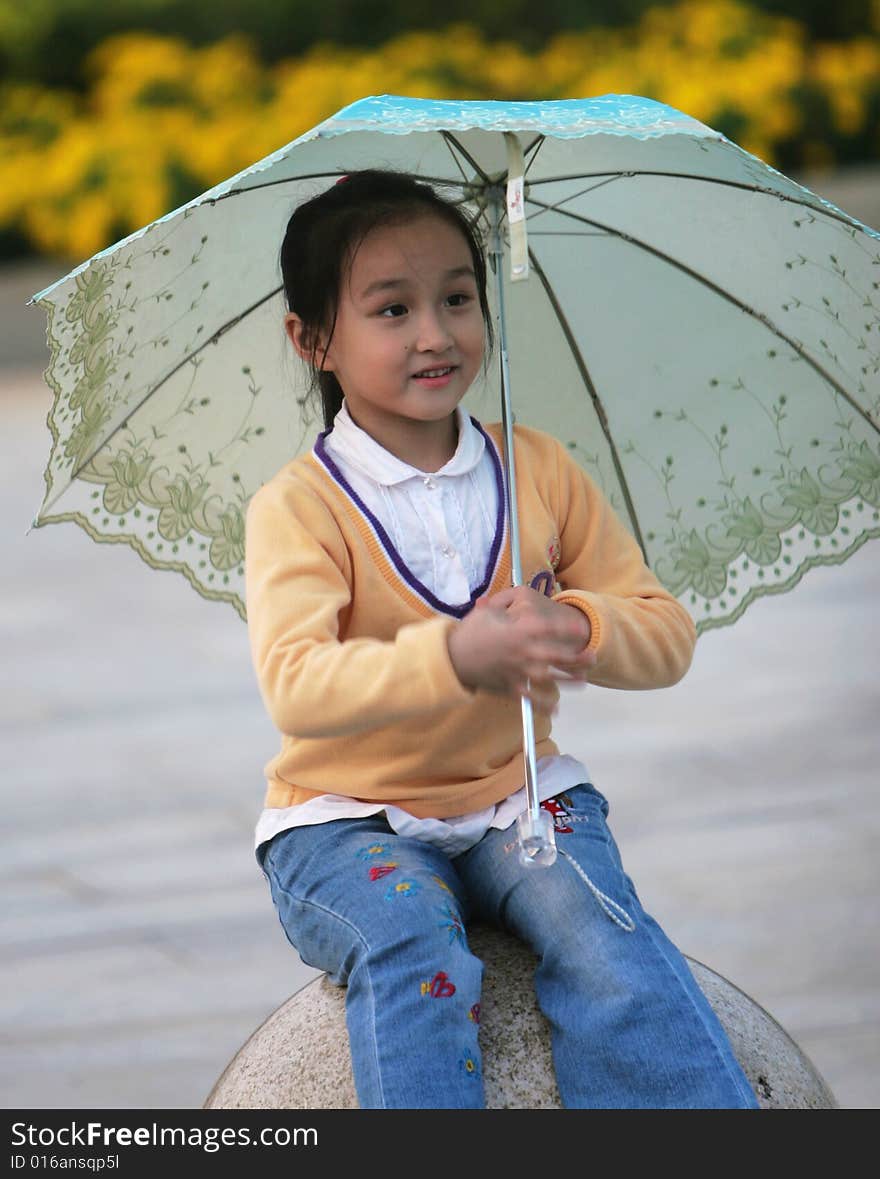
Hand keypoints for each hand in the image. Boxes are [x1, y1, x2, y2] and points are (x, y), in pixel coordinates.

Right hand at [447, 585, 595, 711]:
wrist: (452, 658)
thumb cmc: (471, 632)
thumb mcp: (489, 611)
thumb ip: (508, 604)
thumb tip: (521, 599)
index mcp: (519, 630)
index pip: (550, 629)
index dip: (568, 629)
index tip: (581, 630)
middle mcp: (523, 652)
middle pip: (557, 656)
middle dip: (577, 658)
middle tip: (592, 657)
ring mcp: (518, 672)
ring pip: (550, 678)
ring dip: (568, 680)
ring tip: (583, 680)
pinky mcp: (510, 687)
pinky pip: (530, 698)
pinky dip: (544, 704)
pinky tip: (556, 707)